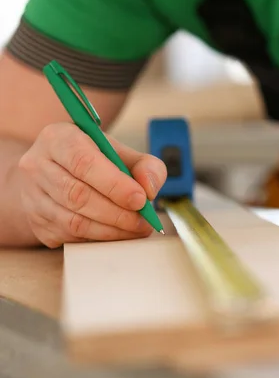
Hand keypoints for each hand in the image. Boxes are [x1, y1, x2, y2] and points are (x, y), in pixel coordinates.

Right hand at [17, 122, 166, 247]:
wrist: (57, 173)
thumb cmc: (92, 160)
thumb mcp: (119, 152)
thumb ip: (144, 165)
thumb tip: (149, 189)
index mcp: (57, 138)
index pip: (84, 163)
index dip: (115, 185)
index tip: (140, 199)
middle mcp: (37, 166)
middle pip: (78, 196)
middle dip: (117, 213)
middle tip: (144, 221)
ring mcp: (32, 197)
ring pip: (73, 222)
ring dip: (111, 231)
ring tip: (135, 229)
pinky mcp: (36, 224)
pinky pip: (70, 238)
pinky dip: (98, 239)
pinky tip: (115, 232)